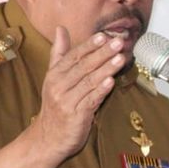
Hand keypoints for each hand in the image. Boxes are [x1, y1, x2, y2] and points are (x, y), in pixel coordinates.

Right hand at [34, 26, 124, 159]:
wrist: (48, 138)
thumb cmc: (56, 104)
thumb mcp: (53, 77)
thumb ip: (59, 53)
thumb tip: (60, 29)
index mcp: (54, 74)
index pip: (73, 56)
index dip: (89, 45)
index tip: (103, 36)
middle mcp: (58, 86)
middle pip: (83, 66)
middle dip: (102, 53)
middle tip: (118, 43)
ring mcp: (66, 101)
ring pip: (89, 82)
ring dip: (106, 69)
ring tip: (120, 58)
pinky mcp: (76, 116)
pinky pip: (90, 100)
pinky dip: (101, 90)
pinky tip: (111, 81)